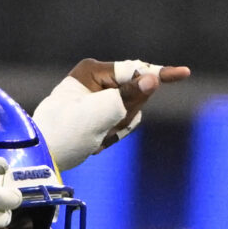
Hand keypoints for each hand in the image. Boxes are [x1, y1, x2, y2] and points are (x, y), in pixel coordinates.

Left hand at [34, 59, 191, 170]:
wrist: (42, 158)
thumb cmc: (66, 133)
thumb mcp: (100, 113)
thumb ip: (129, 95)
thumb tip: (152, 79)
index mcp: (92, 71)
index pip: (133, 70)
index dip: (159, 74)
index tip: (185, 73)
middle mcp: (94, 81)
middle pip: (134, 93)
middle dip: (126, 114)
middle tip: (106, 129)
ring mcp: (96, 99)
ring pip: (130, 111)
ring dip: (118, 128)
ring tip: (96, 139)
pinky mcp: (97, 116)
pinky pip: (120, 124)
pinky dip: (112, 136)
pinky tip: (95, 143)